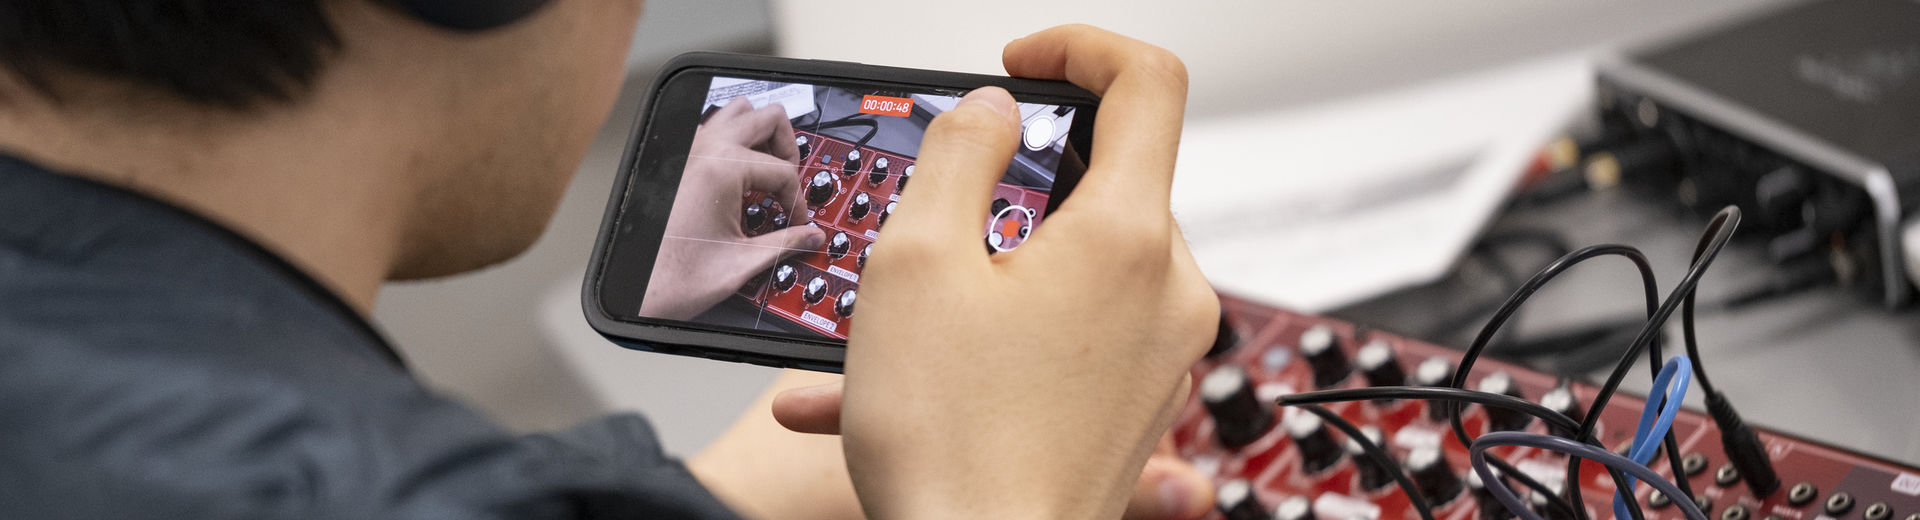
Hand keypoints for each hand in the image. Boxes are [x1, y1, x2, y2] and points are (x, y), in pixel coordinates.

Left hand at [641, 97, 826, 319]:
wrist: (637, 290)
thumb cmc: (674, 277)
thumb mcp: (742, 261)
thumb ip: (785, 243)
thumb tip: (812, 236)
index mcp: (721, 169)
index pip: (782, 169)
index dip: (796, 200)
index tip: (795, 222)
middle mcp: (703, 149)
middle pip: (768, 117)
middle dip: (788, 151)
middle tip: (789, 183)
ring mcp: (687, 150)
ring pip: (739, 112)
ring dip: (762, 135)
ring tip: (768, 169)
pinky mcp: (678, 160)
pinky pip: (714, 130)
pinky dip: (734, 142)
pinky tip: (739, 176)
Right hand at [835, 25, 1217, 519]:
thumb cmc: (954, 446)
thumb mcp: (917, 262)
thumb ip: (960, 154)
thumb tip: (992, 113)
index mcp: (1127, 239)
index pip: (1147, 84)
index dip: (1081, 50)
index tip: (1024, 64)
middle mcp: (1167, 293)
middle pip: (1107, 181)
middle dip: (1018, 184)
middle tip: (940, 218)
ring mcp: (1161, 354)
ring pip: (1082, 262)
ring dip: (996, 269)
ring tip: (908, 320)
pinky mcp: (1138, 402)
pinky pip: (1077, 331)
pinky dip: (1008, 330)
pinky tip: (931, 370)